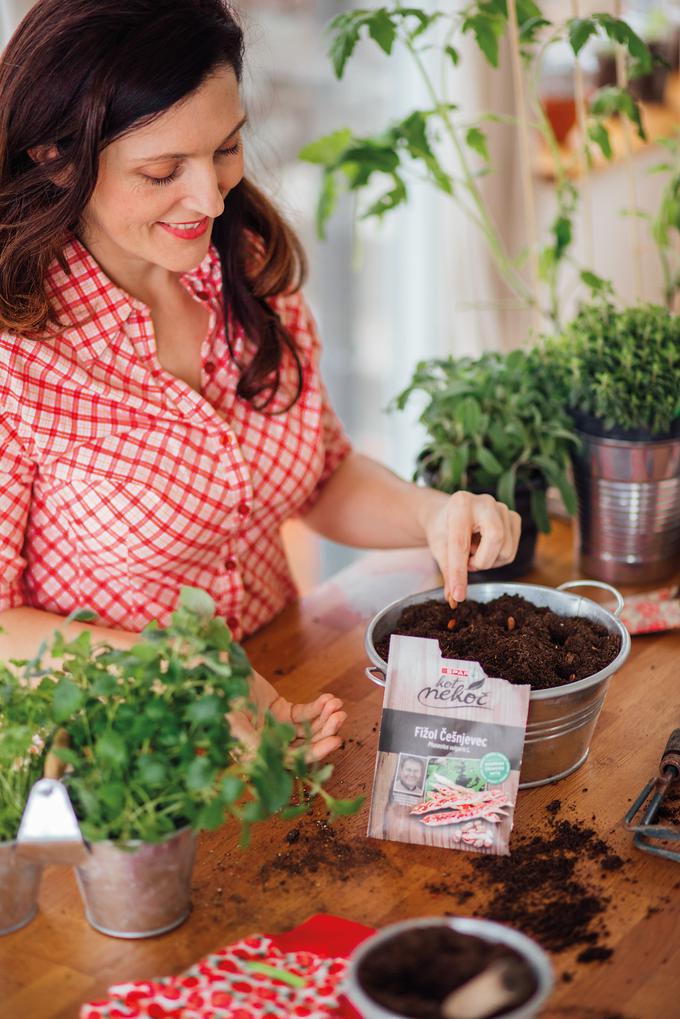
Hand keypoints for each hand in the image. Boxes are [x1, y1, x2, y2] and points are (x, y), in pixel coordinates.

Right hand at [228, 670, 346, 761]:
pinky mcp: (281, 712)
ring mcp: (278, 729)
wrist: (221, 674)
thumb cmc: (220, 702)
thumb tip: (271, 758)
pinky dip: (317, 707)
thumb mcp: (233, 723)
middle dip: (325, 732)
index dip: (315, 753)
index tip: (335, 741)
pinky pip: (304, 713)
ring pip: (308, 729)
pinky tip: (327, 699)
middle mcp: (270, 746)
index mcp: (258, 756)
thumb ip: (250, 742)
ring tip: (336, 704)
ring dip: (325, 718)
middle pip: (305, 745)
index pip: (293, 760)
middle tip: (340, 717)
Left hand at [420, 491, 520, 605]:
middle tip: (468, 564)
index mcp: (460, 504)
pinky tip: (485, 549)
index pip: (461, 543)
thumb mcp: (439, 548)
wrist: (449, 514)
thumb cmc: (442, 529)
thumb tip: (453, 599)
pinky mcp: (514, 517)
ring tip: (473, 553)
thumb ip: (447, 572)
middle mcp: (485, 502)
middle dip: (481, 562)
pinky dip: (498, 558)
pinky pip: (512, 550)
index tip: (458, 595)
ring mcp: (502, 508)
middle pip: (496, 540)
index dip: (459, 573)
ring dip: (488, 561)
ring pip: (506, 549)